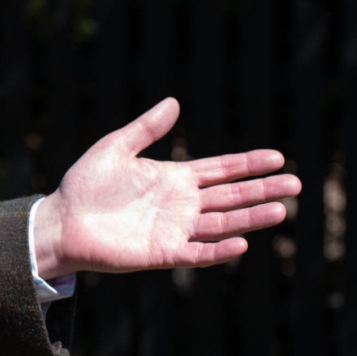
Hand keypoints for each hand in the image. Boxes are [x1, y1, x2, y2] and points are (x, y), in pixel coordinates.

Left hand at [32, 97, 299, 279]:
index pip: (219, 169)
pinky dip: (219, 249)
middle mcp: (180, 204)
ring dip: (250, 218)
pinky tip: (242, 242)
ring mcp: (175, 230)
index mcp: (172, 178)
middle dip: (262, 189)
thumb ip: (146, 128)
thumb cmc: (85, 184)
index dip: (247, 164)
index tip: (277, 157)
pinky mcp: (163, 253)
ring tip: (281, 210)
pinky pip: (198, 252)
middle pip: (230, 196)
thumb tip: (174, 101)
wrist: (61, 220)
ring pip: (222, 224)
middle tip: (296, 183)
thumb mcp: (115, 147)